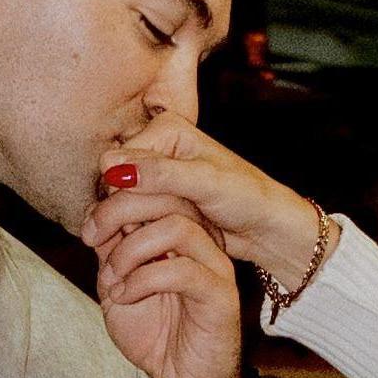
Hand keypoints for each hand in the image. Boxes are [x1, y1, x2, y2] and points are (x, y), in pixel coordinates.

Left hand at [78, 159, 246, 377]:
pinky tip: (126, 296)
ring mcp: (214, 266)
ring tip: (112, 277)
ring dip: (132, 248)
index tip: (88, 229)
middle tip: (93, 237)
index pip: (154, 188)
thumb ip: (110, 251)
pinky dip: (144, 279)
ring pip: (178, 226)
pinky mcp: (220, 295)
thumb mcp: (117, 285)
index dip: (115, 197)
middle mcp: (201, 241)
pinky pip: (183, 270)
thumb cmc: (154, 334)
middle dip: (120, 210)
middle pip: (168, 194)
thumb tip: (95, 214)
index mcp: (178, 231)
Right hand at [92, 118, 327, 305]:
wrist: (265, 225)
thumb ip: (161, 174)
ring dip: (125, 223)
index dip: (113, 195)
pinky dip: (136, 229)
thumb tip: (112, 170)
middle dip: (116, 211)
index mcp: (166, 129)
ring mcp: (158, 172)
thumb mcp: (205, 184)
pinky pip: (136, 212)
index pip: (116, 161)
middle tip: (111, 242)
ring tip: (128, 248)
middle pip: (116, 179)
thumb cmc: (245, 198)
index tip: (116, 227)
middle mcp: (158, 145)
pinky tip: (141, 248)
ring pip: (123, 198)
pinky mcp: (162, 195)